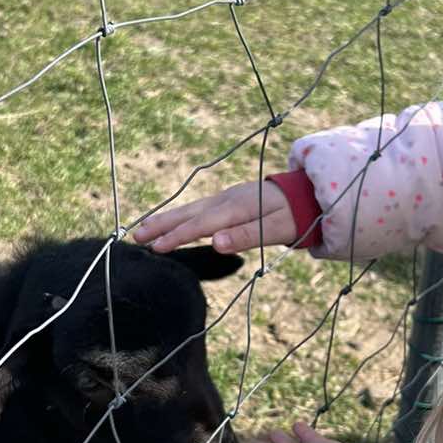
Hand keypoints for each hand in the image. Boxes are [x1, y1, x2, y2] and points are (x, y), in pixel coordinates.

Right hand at [134, 178, 296, 254]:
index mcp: (237, 207)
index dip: (178, 236)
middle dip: (161, 225)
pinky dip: (179, 217)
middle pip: (189, 214)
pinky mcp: (227, 201)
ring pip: (190, 210)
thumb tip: (215, 244)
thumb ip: (245, 236)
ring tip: (142, 230)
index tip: (157, 248)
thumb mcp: (276, 228)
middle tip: (136, 237)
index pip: (202, 225)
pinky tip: (169, 224)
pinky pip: (197, 210)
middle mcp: (227, 200)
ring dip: (166, 220)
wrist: (306, 194)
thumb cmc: (294, 215)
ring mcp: (225, 198)